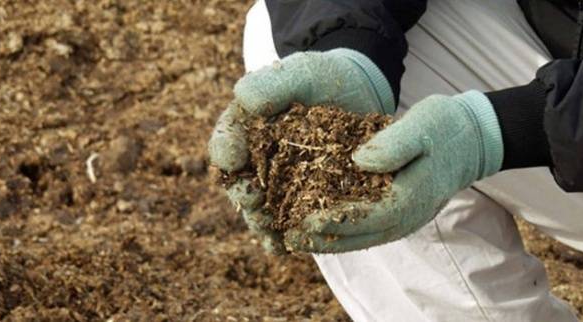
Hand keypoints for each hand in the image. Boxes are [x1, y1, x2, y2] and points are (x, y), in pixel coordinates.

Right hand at [208, 49, 394, 252]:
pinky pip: (286, 222)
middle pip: (238, 182)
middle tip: (252, 199)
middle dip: (243, 193)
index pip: (226, 141)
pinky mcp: (301, 201)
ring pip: (259, 208)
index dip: (225, 151)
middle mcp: (254, 160)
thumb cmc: (322, 79)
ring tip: (268, 230)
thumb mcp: (300, 72)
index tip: (232, 157)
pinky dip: (283, 236)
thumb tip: (243, 100)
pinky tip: (285, 246)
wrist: (357, 95)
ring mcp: (276, 183)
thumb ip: (271, 84)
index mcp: (245, 128)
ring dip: (260, 222)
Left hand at [285, 91, 503, 252]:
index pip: (368, 218)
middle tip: (290, 238)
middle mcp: (407, 216)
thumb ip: (394, 144)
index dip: (335, 222)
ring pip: (362, 237)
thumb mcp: (421, 125)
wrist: (470, 138)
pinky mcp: (398, 211)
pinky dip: (342, 230)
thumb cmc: (445, 127)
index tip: (305, 222)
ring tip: (296, 238)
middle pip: (361, 236)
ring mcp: (404, 217)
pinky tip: (318, 225)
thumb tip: (359, 161)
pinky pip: (367, 228)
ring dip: (329, 240)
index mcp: (412, 197)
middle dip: (324, 240)